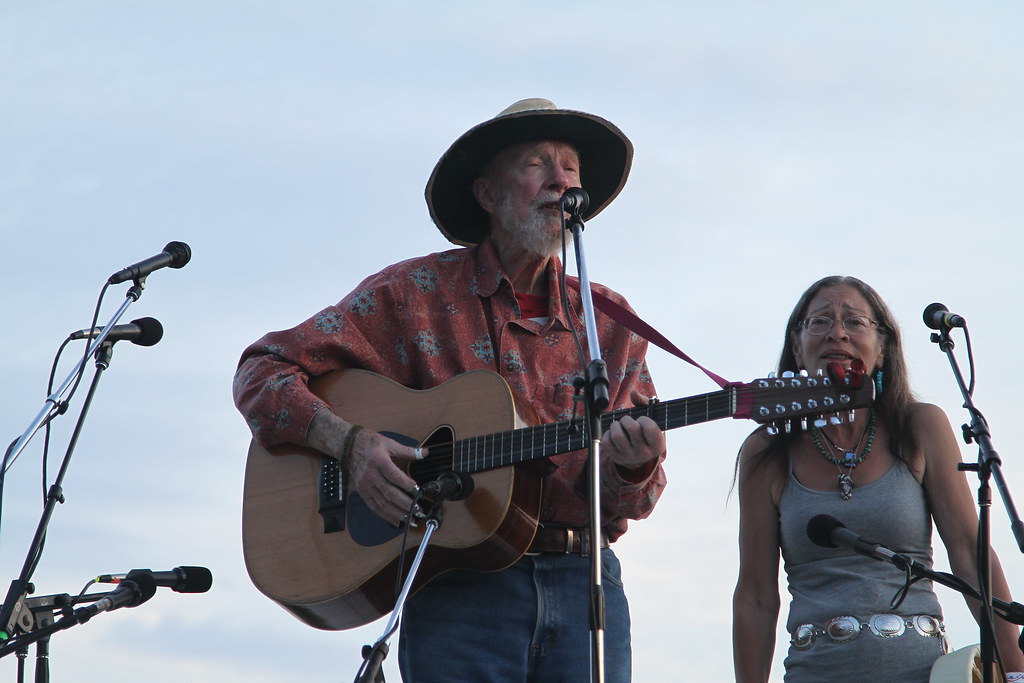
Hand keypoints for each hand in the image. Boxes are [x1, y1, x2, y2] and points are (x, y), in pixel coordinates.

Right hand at [307, 410, 419, 525]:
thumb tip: (424, 453)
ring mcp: (365, 485)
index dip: (407, 485)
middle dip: (405, 503)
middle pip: (389, 493)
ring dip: (397, 513)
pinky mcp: (362, 492)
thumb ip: (408, 451)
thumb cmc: (369, 443)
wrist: (348, 446)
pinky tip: (396, 521)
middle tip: (418, 509)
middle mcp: (371, 475)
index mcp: (379, 461)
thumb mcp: (389, 443)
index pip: (394, 476)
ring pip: (382, 503)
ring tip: (410, 518)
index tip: (418, 491)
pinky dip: (385, 516)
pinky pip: (373, 507)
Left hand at [600, 391, 664, 471]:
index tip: (642, 420)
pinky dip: (608, 434)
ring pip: (617, 436)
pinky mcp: (616, 458)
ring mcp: (630, 457)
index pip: (649, 426)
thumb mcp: (651, 419)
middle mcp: (645, 453)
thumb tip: (633, 393)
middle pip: (631, 428)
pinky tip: (614, 434)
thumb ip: (644, 403)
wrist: (639, 456)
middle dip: (626, 419)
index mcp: (657, 444)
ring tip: (619, 426)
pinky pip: (606, 442)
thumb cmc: (646, 432)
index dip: (643, 419)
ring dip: (615, 426)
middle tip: (627, 421)